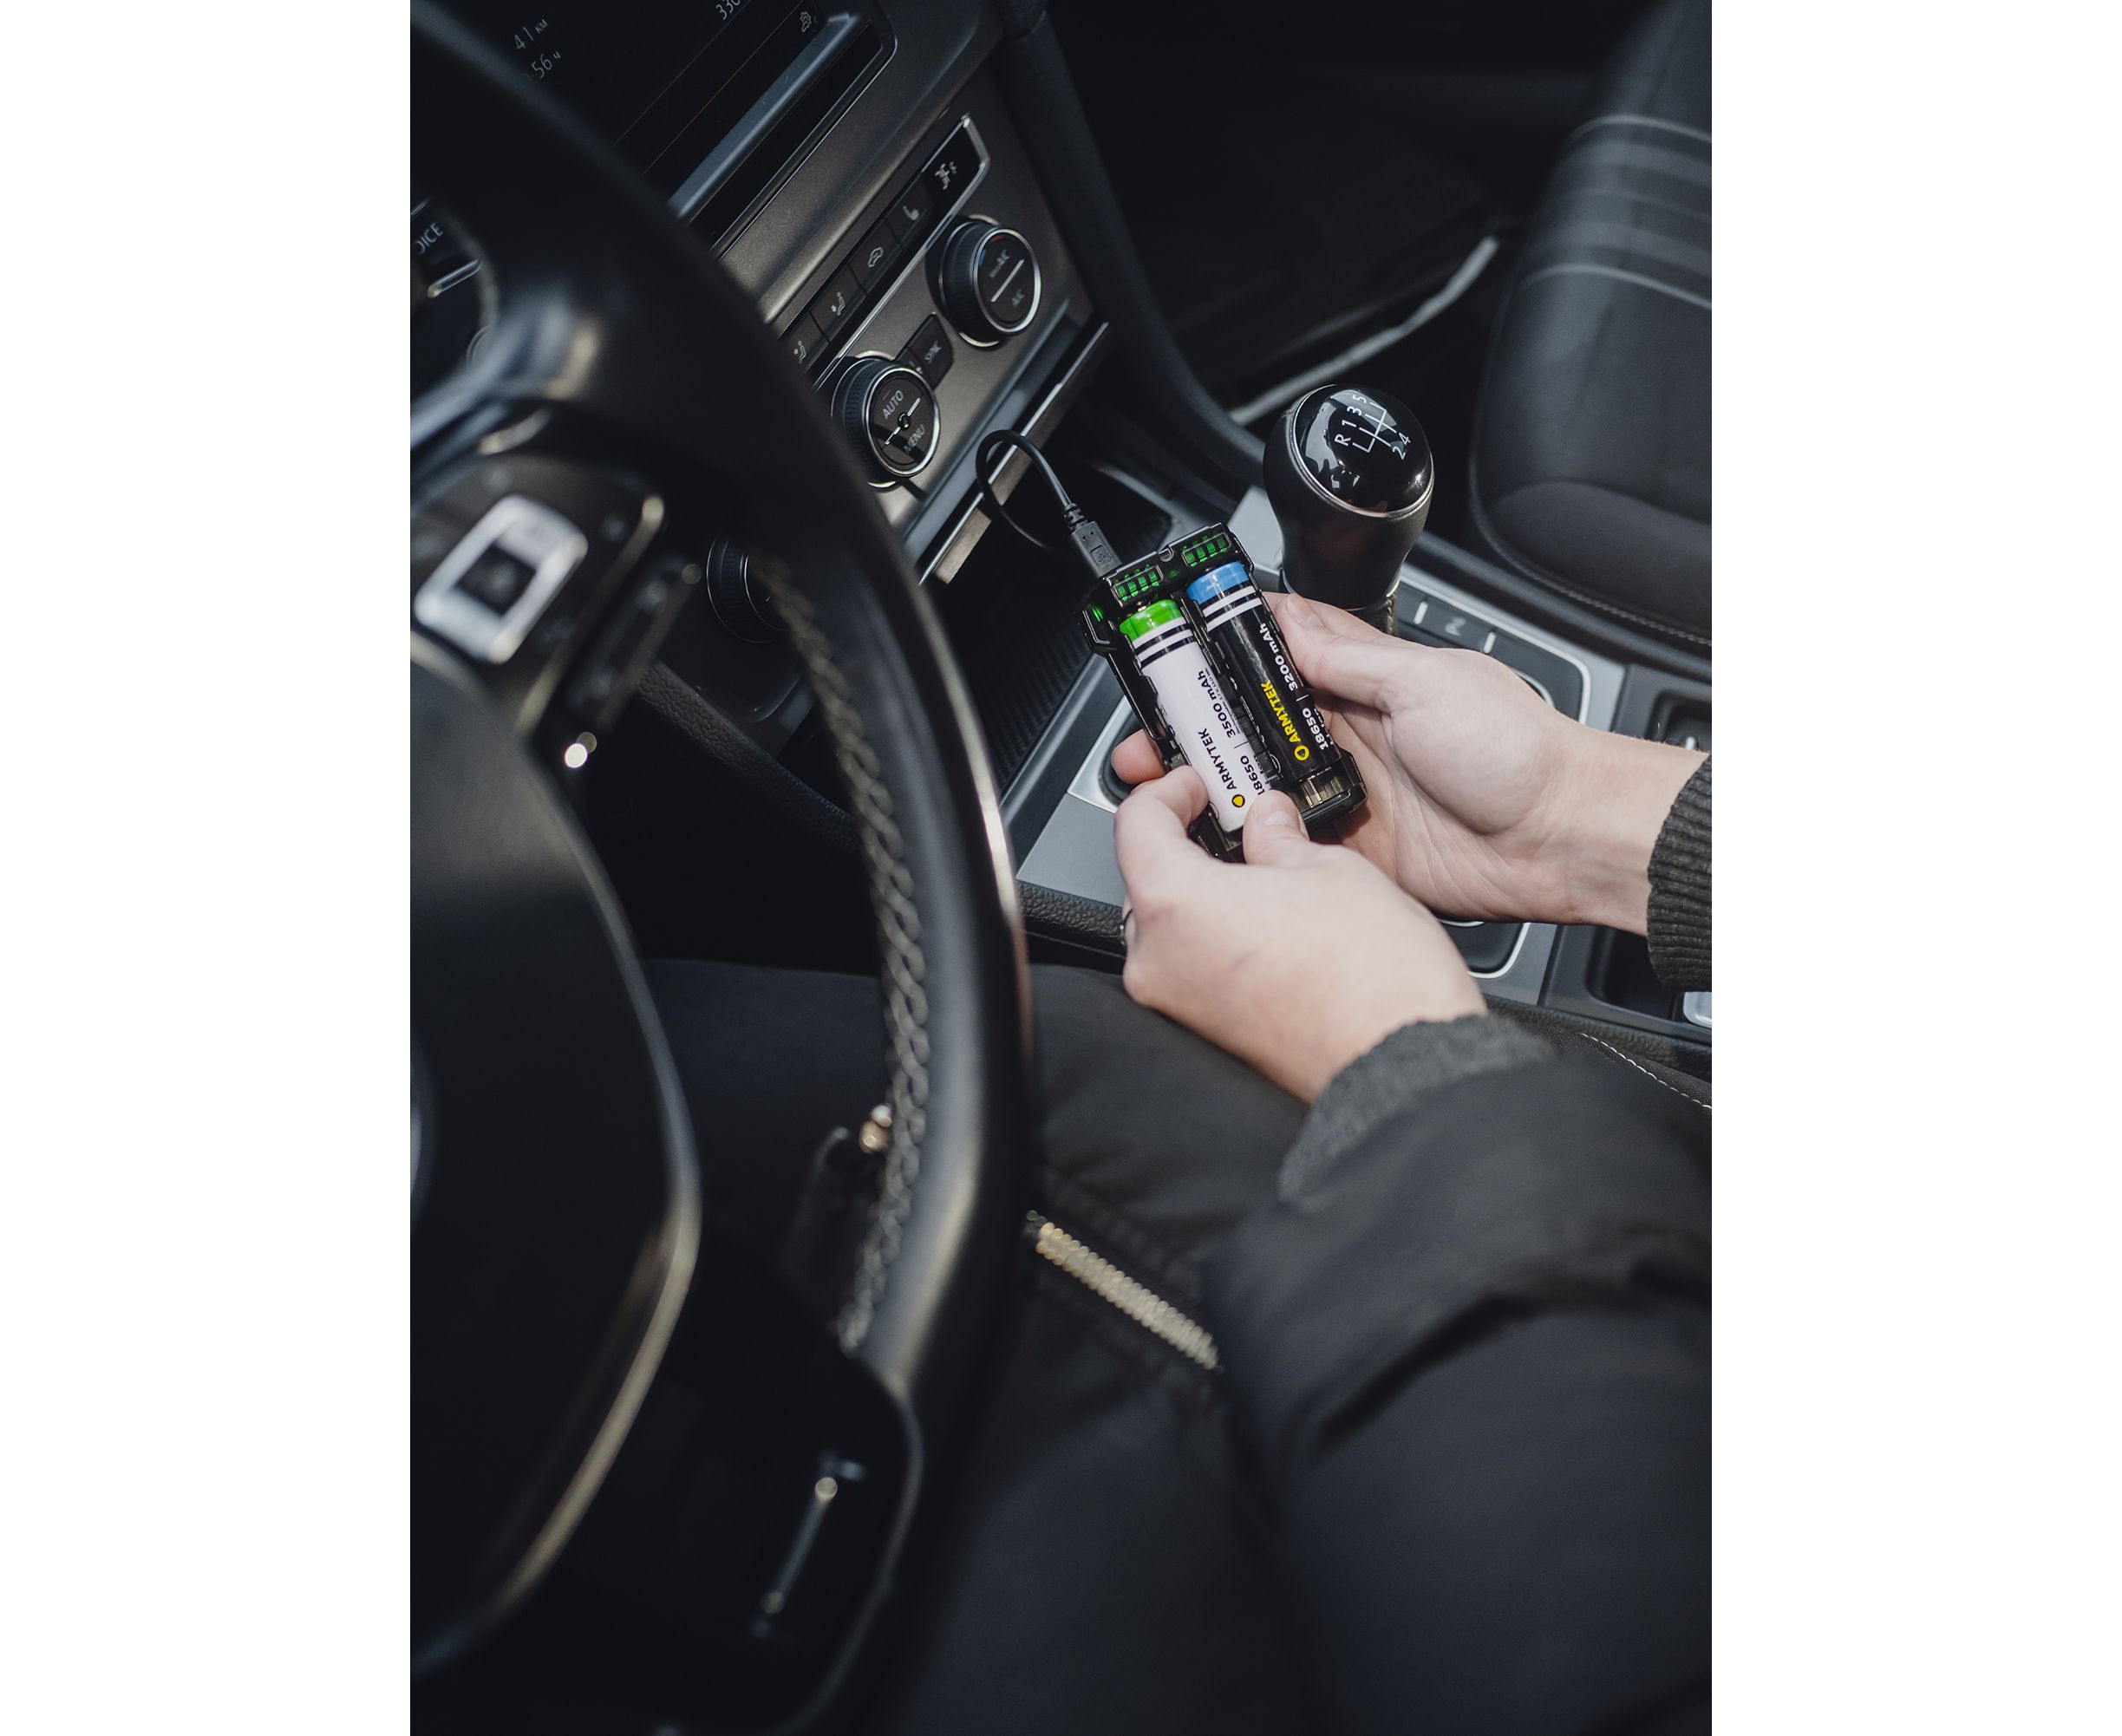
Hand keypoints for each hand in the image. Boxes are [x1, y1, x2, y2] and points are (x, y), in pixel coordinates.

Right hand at [1113, 591, 1702, 931]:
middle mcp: (1349, 739)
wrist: (1561, 838)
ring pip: (1259, 791)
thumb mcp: (1426, 680)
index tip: (1175, 660)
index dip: (1224, 661)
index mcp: (1365, 685)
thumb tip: (1289, 617)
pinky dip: (1254, 849)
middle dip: (1197, 734)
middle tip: (1152, 741)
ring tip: (1170, 789)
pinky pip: (1287, 850)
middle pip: (1251, 731)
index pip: (1276, 661)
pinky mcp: (1352, 854)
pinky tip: (1224, 842)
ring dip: (1216, 791)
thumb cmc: (1519, 751)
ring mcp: (1347, 798)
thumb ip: (1349, 656)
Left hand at [1114, 768, 1483, 1101]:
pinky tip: (1269, 925)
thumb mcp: (1330, 868)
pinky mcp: (1205, 1033)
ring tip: (1264, 876)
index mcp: (1174, 903)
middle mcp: (1159, 960)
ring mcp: (1178, 1004)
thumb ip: (1280, 838)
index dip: (1165, 791)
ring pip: (1172, 928)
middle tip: (1235, 823)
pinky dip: (1218, 939)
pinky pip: (1194, 968)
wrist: (1401, 1061)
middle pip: (1147, 878)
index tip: (1195, 783)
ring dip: (1206, 895)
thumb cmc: (1370, 978)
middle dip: (1189, 845)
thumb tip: (1268, 821)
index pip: (1135, 824)